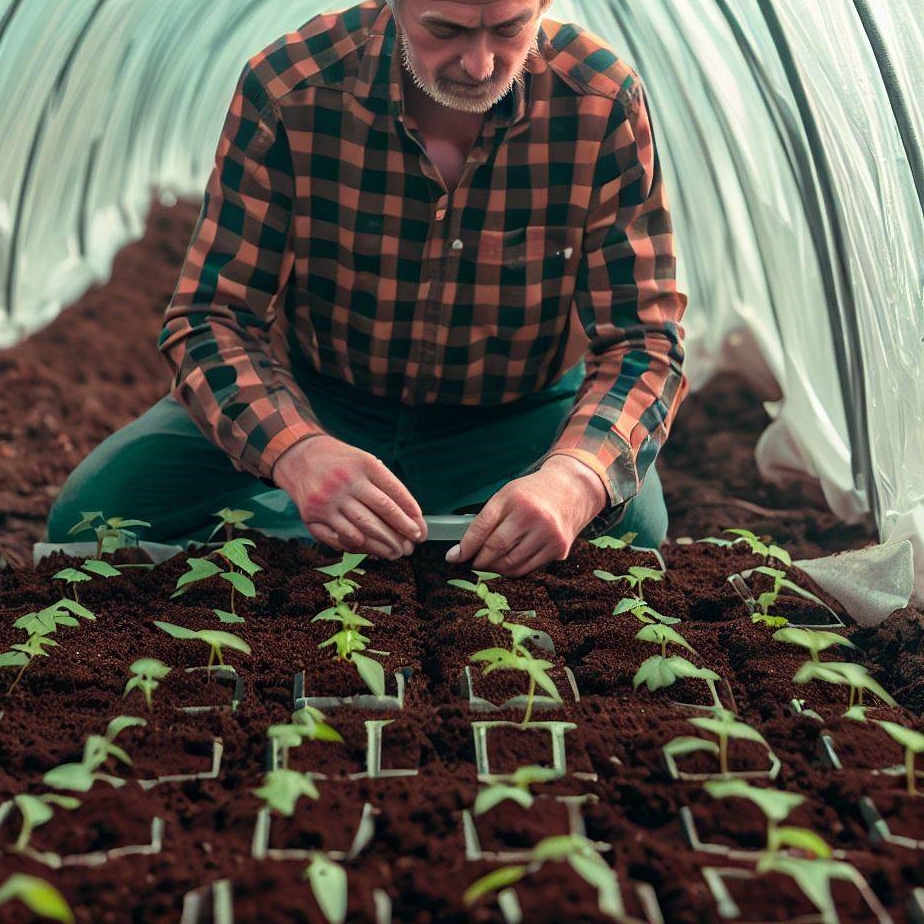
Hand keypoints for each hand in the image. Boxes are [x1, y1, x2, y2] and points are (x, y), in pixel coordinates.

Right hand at [272, 436, 427, 559]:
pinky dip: (359, 548)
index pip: (394, 493)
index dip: (410, 515)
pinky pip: (340, 539)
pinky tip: (372, 552)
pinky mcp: (312, 515)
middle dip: (400, 534)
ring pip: (362, 531)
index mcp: (364, 464)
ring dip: (382, 546)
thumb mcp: (364, 461)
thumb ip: (384, 485)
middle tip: (412, 546)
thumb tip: (408, 518)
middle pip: (381, 513)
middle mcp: (346, 481)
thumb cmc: (340, 462)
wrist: (298, 456)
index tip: (420, 530)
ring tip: (396, 553)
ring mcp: (327, 499)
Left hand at [445, 455, 607, 576]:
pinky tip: (508, 565)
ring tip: (489, 564)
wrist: (571, 489)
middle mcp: (532, 516)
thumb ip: (487, 518)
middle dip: (479, 561)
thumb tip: (464, 548)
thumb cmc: (533, 493)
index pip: (481, 528)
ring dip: (495, 569)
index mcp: (514, 499)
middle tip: (471, 563)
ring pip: (511, 564)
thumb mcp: (507, 495)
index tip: (453, 557)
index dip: (465, 547)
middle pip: (496, 549)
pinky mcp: (559, 548)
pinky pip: (528, 569)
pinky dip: (513, 571)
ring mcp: (548, 534)